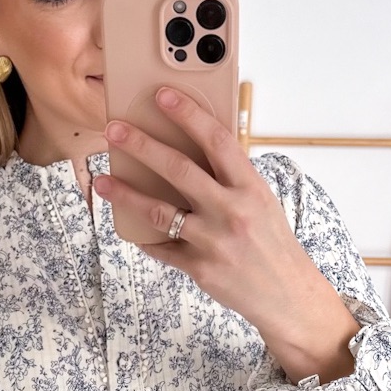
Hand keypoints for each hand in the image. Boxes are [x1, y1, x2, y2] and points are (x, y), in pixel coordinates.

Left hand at [93, 85, 317, 336]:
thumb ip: (231, 179)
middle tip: (113, 131)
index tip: (162, 95)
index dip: (188, 114)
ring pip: (158, 211)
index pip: (217, 140)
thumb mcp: (262, 202)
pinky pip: (162, 248)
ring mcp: (213, 241)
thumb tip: (192, 151)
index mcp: (250, 188)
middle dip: (141, 146)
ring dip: (125, 194)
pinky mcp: (200, 269)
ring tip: (102, 181)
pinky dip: (145, 238)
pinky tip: (130, 228)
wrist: (287, 295)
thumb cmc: (272, 243)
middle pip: (179, 170)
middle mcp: (231, 211)